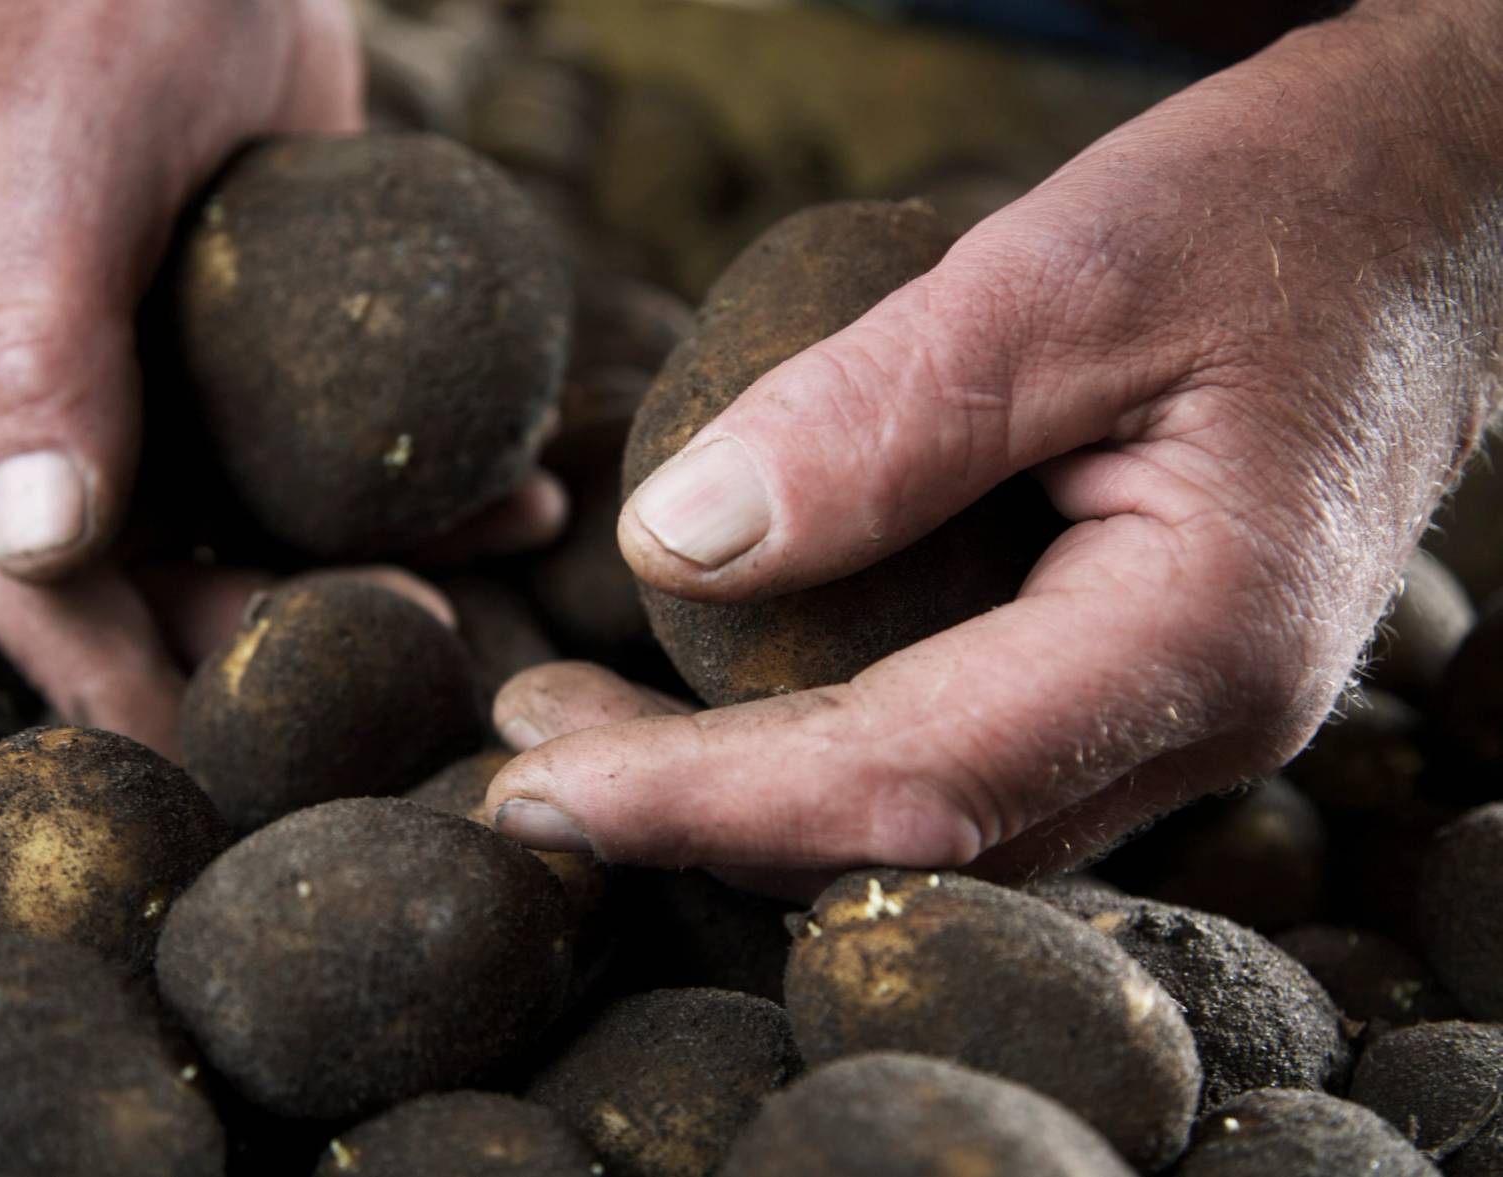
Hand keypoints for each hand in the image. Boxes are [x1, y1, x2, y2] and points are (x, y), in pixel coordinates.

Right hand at [0, 0, 562, 753]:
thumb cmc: (116, 5)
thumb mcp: (64, 159)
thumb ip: (39, 341)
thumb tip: (40, 545)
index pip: (17, 564)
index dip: (97, 671)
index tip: (187, 755)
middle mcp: (57, 394)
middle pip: (142, 569)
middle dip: (254, 633)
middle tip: (387, 651)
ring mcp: (168, 380)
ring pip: (250, 526)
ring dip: (356, 573)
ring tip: (462, 590)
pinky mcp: (263, 360)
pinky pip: (330, 459)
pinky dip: (423, 493)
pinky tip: (514, 501)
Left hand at [486, 2, 1502, 880]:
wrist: (1438, 212)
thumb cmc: (1279, 212)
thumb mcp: (1065, 271)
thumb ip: (876, 416)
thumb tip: (678, 546)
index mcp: (1199, 638)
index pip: (906, 783)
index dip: (703, 803)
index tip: (536, 789)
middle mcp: (1201, 722)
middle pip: (908, 842)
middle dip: (697, 821)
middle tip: (521, 761)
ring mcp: (1181, 716)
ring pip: (932, 822)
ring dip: (747, 797)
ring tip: (581, 727)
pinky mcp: (1144, 679)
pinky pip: (966, 760)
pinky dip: (822, 748)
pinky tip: (724, 692)